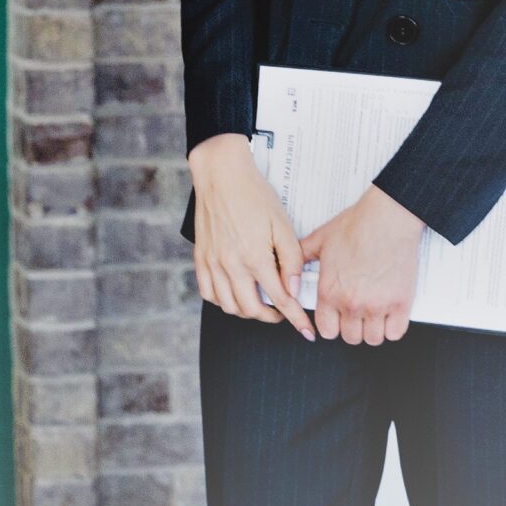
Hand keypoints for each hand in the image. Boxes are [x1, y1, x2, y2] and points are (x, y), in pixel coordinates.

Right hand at [186, 134, 315, 340]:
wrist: (221, 174)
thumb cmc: (253, 194)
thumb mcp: (282, 224)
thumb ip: (290, 260)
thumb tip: (293, 289)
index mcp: (254, 256)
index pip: (279, 299)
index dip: (295, 318)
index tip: (305, 330)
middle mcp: (231, 264)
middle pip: (252, 309)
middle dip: (271, 317)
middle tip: (283, 312)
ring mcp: (212, 262)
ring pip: (229, 306)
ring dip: (248, 311)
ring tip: (260, 302)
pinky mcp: (200, 258)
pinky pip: (208, 293)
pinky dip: (223, 301)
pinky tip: (234, 293)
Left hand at [301, 185, 425, 344]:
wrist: (387, 218)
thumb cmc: (357, 226)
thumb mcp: (320, 240)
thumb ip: (301, 258)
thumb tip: (291, 268)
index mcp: (330, 291)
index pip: (326, 330)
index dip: (331, 326)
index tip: (336, 319)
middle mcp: (351, 303)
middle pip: (350, 337)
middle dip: (352, 328)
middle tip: (356, 314)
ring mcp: (377, 306)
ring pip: (372, 339)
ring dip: (372, 330)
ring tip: (373, 314)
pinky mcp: (400, 303)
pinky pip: (395, 333)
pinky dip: (392, 328)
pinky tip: (389, 315)